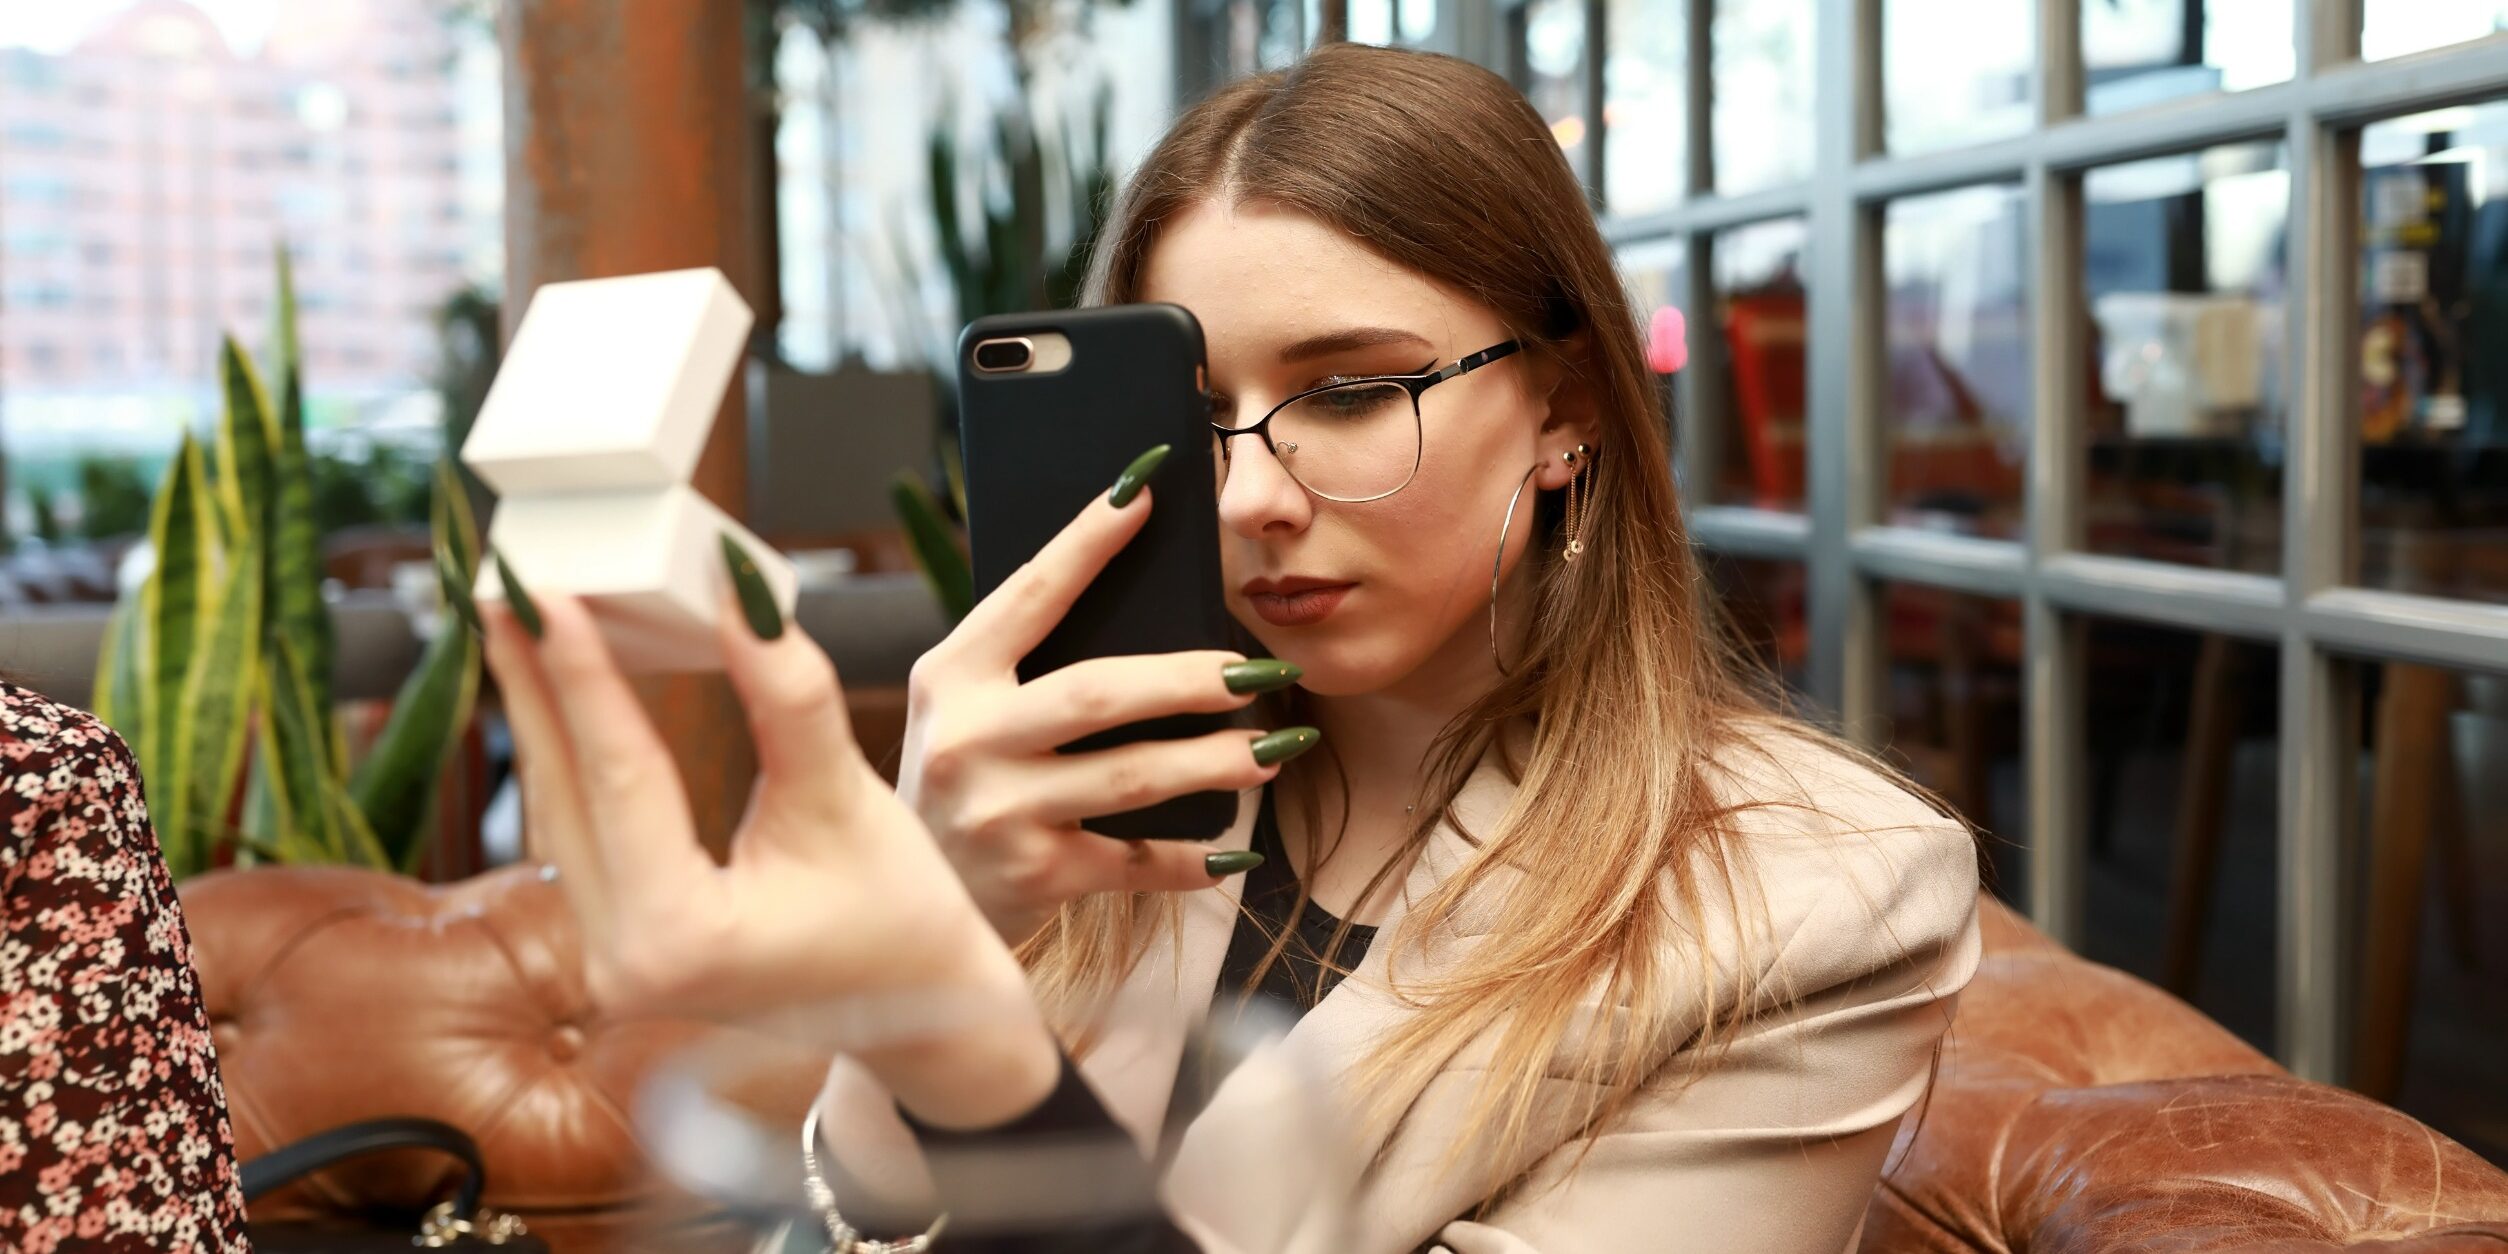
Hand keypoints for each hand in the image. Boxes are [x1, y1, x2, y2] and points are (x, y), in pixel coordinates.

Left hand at [481, 589, 1056, 1127]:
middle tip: (500, 582)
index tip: (545, 594)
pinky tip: (555, 698)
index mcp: (677, 940)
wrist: (925, 1014)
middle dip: (533, 681)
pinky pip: (578, 836)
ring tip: (513, 622)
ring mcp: (613, 964)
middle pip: (563, 793)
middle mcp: (622, 965)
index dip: (582, 675)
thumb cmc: (902, 922)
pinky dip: (571, 761)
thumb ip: (787, 698)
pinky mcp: (622, 949)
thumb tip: (738, 598)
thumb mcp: (847, 800)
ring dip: (540, 715)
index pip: (618, 778)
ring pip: (559, 815)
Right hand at [900, 463, 1314, 944]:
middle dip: (1192, 678)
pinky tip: (1238, 845)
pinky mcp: (1034, 877)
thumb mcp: (966, 709)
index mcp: (951, 676)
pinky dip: (1195, 857)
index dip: (1087, 541)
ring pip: (1134, 776)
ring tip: (1275, 748)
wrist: (899, 897)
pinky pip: (1137, 860)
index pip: (1031, 595)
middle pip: (1100, 692)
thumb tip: (1149, 598)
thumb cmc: (963, 780)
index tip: (1145, 491)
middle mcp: (968, 739)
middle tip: (1261, 672)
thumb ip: (1028, 662)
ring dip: (1217, 761)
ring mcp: (1000, 811)